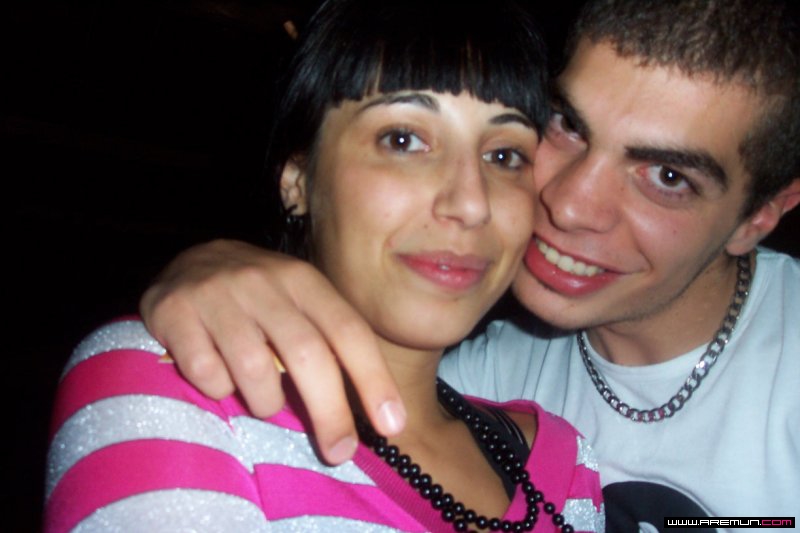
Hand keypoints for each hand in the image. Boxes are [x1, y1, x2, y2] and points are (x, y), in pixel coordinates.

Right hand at [140, 239, 405, 463]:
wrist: (187, 262)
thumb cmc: (258, 298)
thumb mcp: (298, 303)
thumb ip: (328, 343)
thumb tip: (371, 410)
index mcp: (304, 280)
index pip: (348, 330)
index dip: (373, 380)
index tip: (392, 425)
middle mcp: (264, 282)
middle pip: (307, 354)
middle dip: (329, 412)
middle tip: (340, 451)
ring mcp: (217, 295)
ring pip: (255, 370)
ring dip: (266, 403)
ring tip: (264, 402)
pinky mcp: (174, 312)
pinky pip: (206, 374)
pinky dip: (220, 391)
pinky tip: (219, 378)